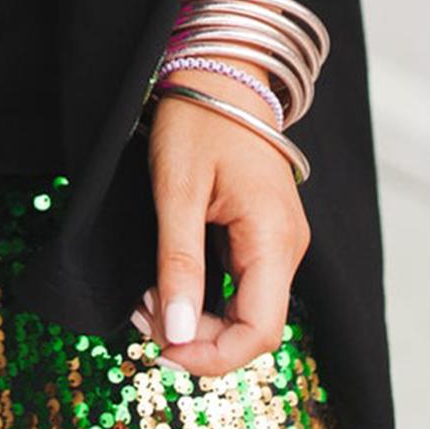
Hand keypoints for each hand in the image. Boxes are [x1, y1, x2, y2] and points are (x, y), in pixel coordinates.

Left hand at [134, 72, 309, 376]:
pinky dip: (204, 296)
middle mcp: (287, 248)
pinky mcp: (263, 235)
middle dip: (198, 338)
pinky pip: (240, 285)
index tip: (161, 353)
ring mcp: (278, 242)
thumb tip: (175, 335)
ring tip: (146, 299)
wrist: (219, 71)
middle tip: (142, 319)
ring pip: (245, 310)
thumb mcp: (177, 191)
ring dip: (197, 319)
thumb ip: (178, 264)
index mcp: (275, 239)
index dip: (212, 357)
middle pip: (254, 328)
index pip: (260, 332)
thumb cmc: (198, 120)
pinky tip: (165, 284)